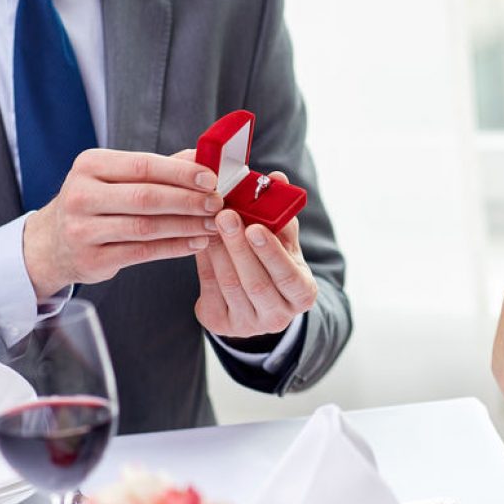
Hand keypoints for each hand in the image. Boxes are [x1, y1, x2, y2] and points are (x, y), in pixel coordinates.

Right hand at [23, 148, 222, 298]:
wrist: (52, 242)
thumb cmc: (95, 203)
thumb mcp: (115, 177)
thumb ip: (158, 168)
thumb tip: (202, 156)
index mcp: (90, 165)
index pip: (142, 166)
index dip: (180, 172)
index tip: (211, 179)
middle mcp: (81, 195)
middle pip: (146, 197)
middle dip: (188, 200)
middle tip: (216, 203)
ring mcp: (82, 229)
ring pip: (146, 227)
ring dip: (186, 226)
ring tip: (212, 225)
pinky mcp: (91, 260)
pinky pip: (142, 253)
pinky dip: (174, 248)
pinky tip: (196, 243)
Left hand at [195, 172, 317, 337]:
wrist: (255, 302)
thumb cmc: (273, 263)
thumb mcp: (284, 242)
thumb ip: (281, 213)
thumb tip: (277, 178)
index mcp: (302, 294)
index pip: (289, 276)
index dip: (271, 252)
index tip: (255, 227)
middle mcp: (278, 316)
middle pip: (256, 282)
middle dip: (238, 247)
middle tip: (225, 215)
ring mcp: (248, 325)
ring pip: (230, 285)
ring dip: (219, 250)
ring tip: (210, 222)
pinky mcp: (221, 323)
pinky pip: (210, 289)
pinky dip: (205, 261)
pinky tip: (201, 239)